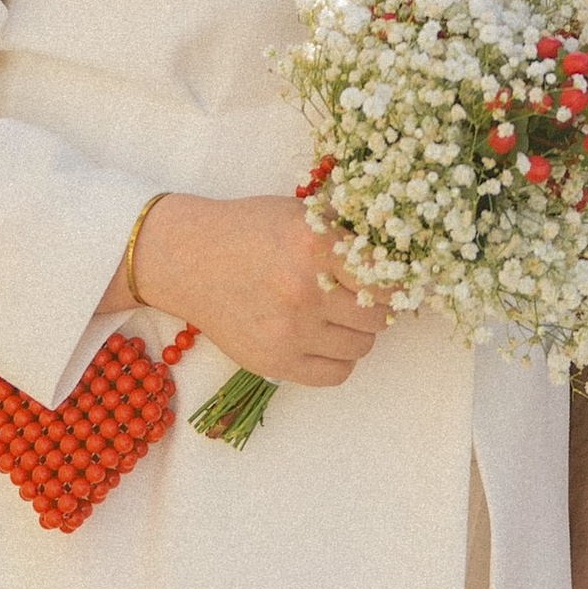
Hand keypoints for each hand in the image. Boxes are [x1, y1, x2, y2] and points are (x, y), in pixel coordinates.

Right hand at [126, 192, 389, 389]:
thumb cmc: (248, 230)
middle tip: (362, 298)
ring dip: (357, 333)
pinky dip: (338, 359)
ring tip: (337, 316)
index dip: (395, 282)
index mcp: (315, 245)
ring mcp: (289, 331)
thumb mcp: (301, 213)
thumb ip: (348, 232)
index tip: (391, 281)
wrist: (187, 258)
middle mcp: (305, 291)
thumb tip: (400, 256)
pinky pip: (336, 375)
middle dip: (377, 307)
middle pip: (378, 317)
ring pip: (361, 347)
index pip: (385, 279)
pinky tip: (323, 339)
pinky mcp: (274, 362)